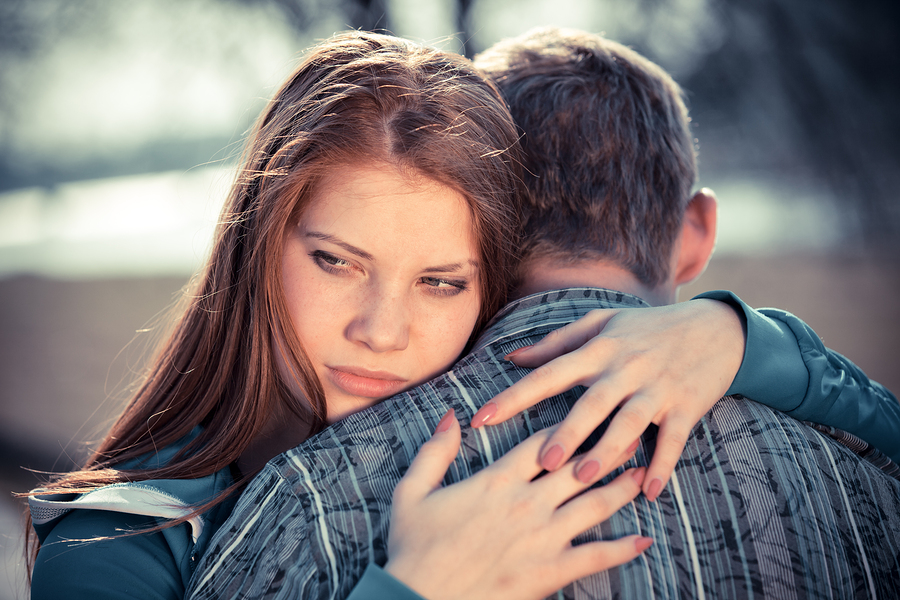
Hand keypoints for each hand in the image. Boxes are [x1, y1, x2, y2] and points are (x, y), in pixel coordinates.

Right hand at [384, 410, 650, 599]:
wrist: (419, 598)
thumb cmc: (414, 548)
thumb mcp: (413, 492)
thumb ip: (435, 451)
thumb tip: (452, 415)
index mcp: (496, 481)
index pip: (542, 443)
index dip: (568, 426)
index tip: (590, 412)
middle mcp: (527, 503)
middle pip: (578, 467)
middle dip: (608, 448)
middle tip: (634, 433)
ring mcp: (542, 537)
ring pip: (594, 505)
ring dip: (622, 488)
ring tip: (644, 475)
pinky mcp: (551, 571)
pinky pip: (596, 556)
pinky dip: (623, 549)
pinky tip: (644, 540)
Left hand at [471, 299, 744, 500]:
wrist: (716, 328)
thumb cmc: (647, 328)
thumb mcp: (602, 323)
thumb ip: (556, 343)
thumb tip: (513, 357)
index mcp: (599, 349)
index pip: (548, 374)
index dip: (514, 397)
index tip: (482, 418)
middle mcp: (625, 368)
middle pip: (592, 403)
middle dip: (567, 432)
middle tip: (542, 462)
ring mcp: (657, 388)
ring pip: (629, 423)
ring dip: (608, 451)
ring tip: (584, 477)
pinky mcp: (686, 406)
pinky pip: (672, 439)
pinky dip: (661, 465)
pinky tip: (648, 492)